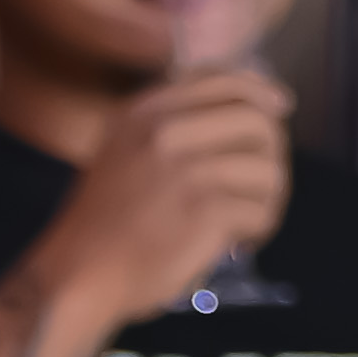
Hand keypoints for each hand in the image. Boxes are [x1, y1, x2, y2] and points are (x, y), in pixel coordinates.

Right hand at [28, 64, 289, 328]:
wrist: (77, 275)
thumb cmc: (106, 223)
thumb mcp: (126, 151)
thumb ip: (174, 124)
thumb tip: (259, 105)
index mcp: (143, 112)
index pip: (224, 81)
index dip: (261, 91)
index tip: (280, 108)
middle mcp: (163, 132)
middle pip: (257, 121)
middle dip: (272, 155)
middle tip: (260, 187)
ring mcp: (185, 170)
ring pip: (267, 170)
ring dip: (268, 200)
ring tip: (245, 221)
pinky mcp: (205, 209)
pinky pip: (260, 212)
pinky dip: (257, 230)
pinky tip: (236, 243)